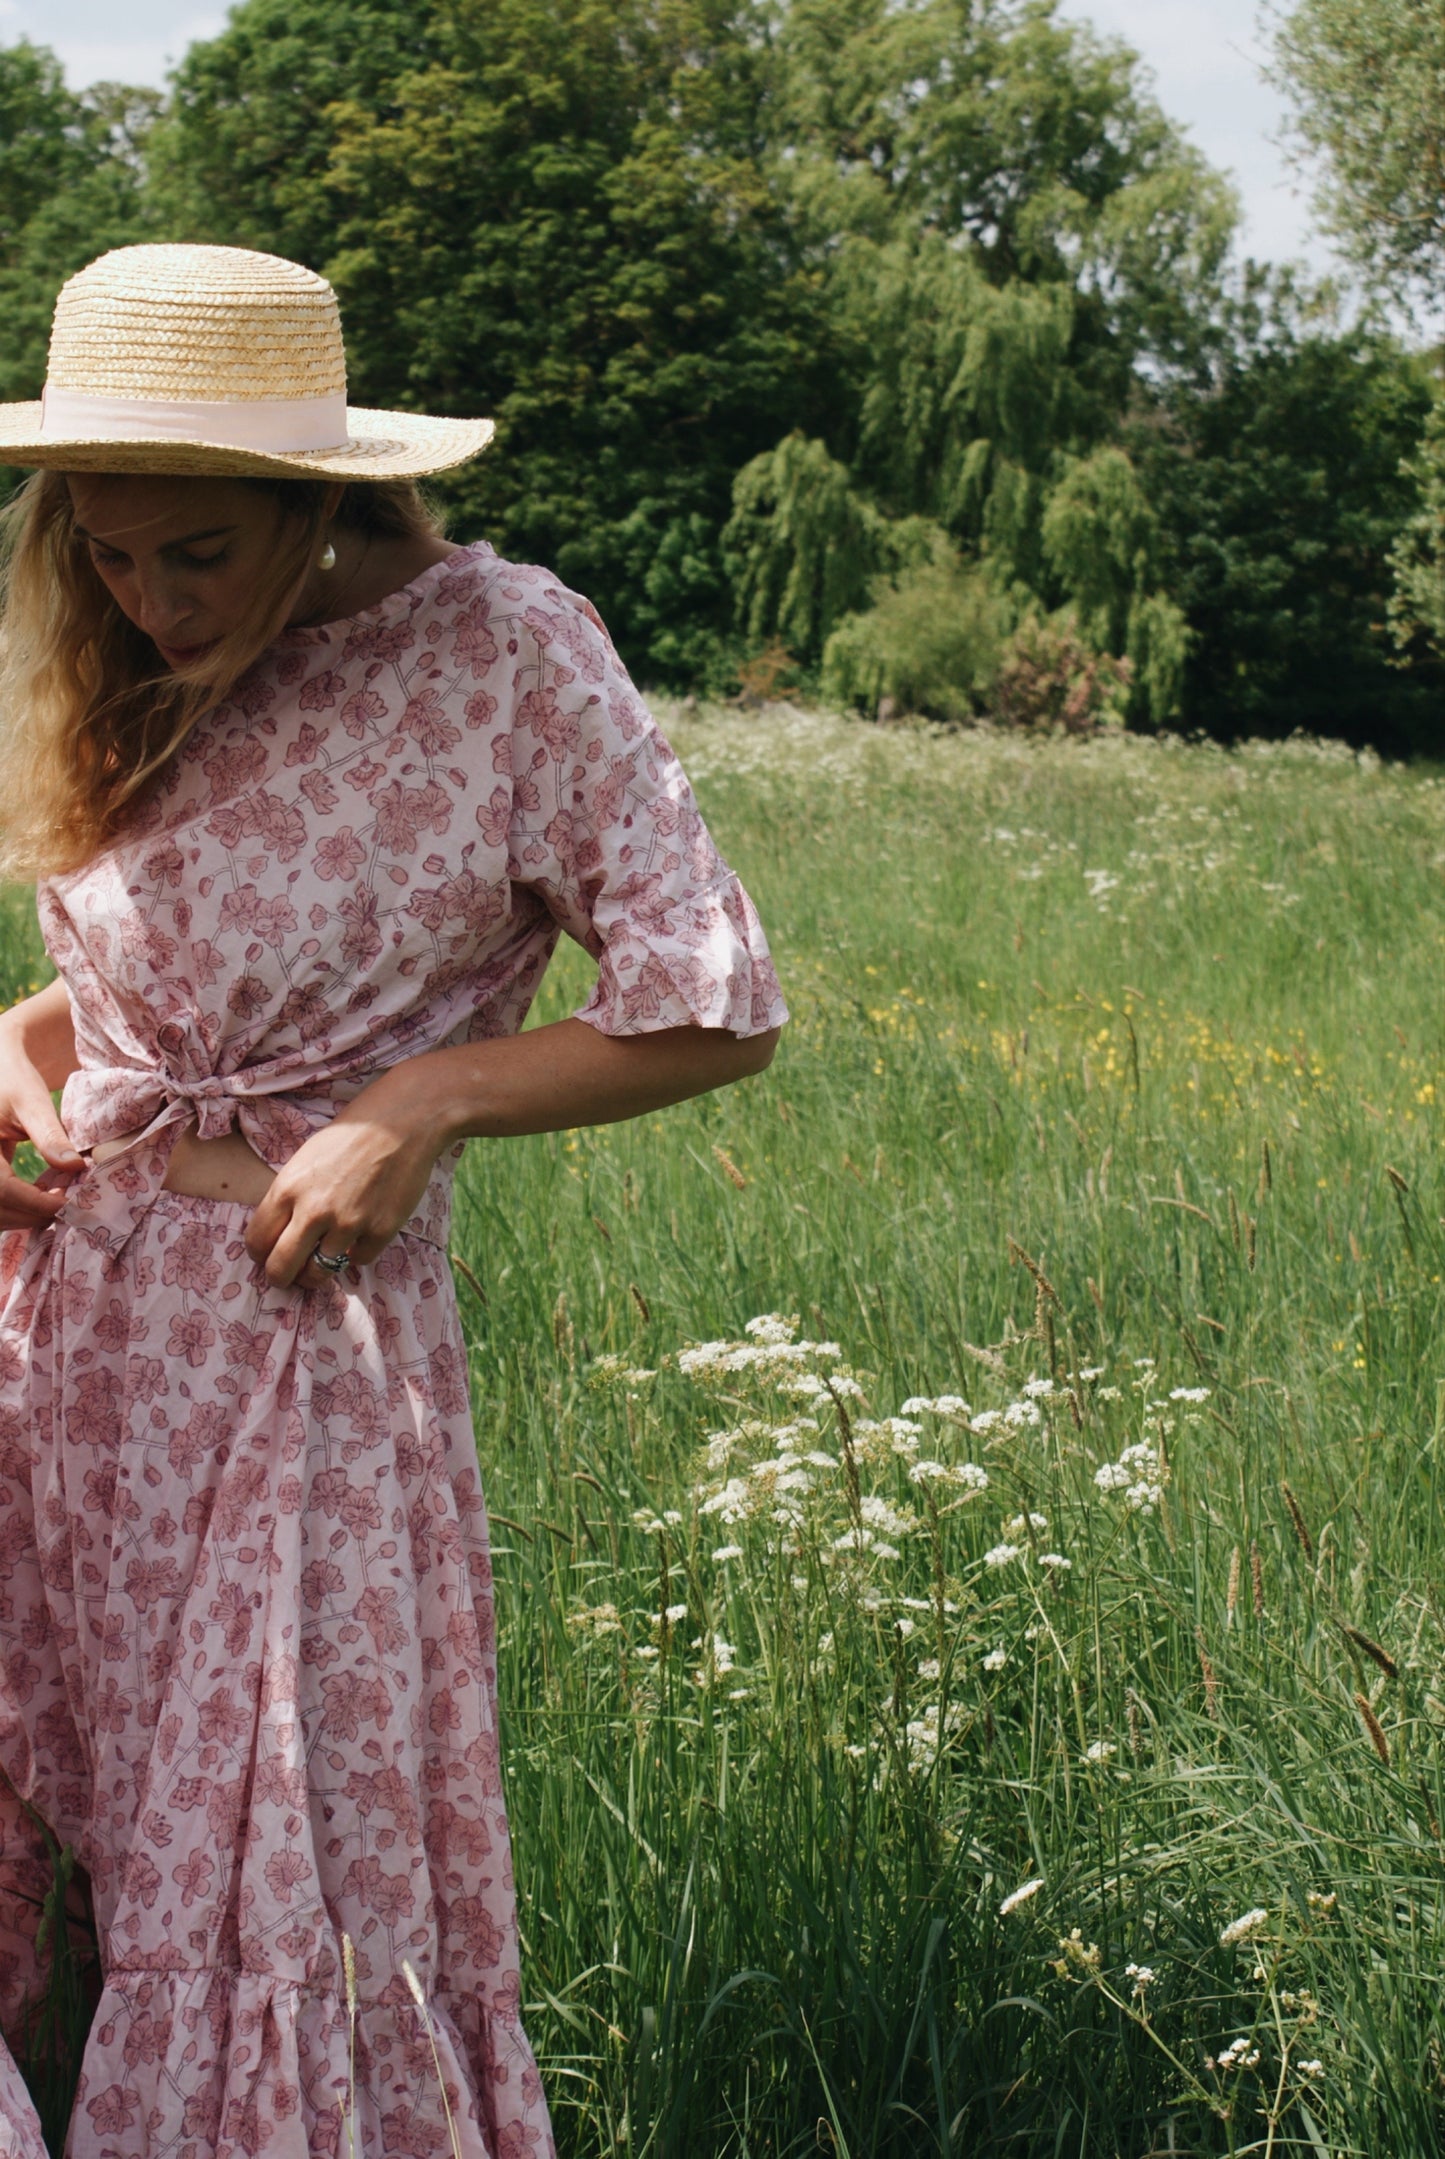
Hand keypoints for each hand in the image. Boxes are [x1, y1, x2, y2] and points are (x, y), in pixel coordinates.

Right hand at [0, 1004, 83, 1232]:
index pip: (1, 1190)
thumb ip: (50, 1136)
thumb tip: (76, 1168)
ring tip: (52, 1201)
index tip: (66, 1204)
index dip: (34, 1204)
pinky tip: (38, 1196)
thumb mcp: (32, 1102)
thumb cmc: (11, 1077)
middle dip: (30, 1214)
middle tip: (63, 1207)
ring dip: (22, 1215)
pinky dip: (13, 1206)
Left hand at [243, 1067, 446, 1288]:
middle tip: (287, 1277)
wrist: (402, 1122)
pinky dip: (356, 1253)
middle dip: (280, 1278)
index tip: (267, 1256)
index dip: (259, 1254)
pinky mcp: (381, 1230)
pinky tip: (358, 1236)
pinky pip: (358, 1260)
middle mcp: (314, 1210)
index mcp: (288, 1188)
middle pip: (281, 1267)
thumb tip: (279, 1233)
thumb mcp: (305, 1160)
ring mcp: (349, 1223)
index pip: (257, 1241)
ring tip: (321, 1264)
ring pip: (319, 1273)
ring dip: (317, 1273)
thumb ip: (289, 1196)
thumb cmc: (351, 1134)